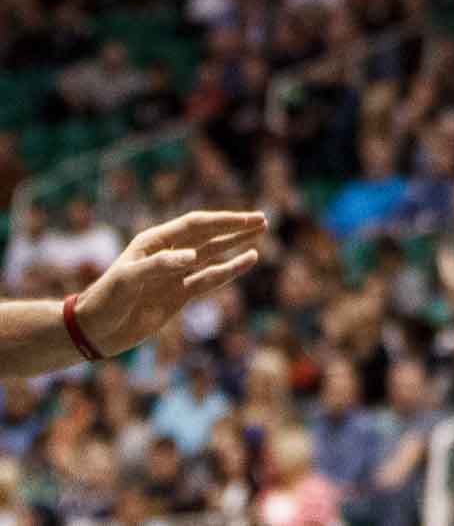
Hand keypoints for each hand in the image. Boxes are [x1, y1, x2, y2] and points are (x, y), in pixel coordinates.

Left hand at [73, 211, 267, 356]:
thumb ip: (159, 266)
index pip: (196, 226)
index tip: (246, 219)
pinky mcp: (179, 295)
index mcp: (155, 242)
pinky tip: (247, 261)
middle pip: (208, 235)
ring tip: (259, 233)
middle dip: (234, 227)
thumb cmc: (105, 300)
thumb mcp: (127, 279)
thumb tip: (192, 257)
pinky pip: (209, 279)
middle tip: (262, 220)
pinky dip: (229, 270)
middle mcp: (169, 254)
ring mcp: (176, 274)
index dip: (222, 221)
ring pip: (212, 254)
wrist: (94, 332)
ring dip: (235, 244)